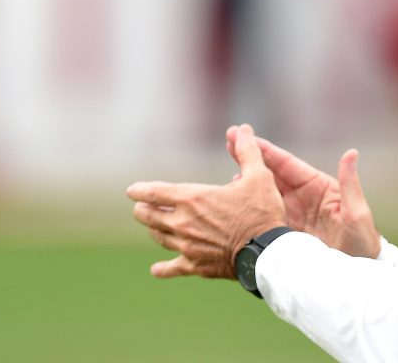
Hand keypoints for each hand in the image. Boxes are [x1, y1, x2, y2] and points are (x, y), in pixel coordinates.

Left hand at [127, 124, 286, 278]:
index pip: (153, 193)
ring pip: (158, 237)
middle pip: (148, 216)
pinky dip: (162, 269)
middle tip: (141, 207)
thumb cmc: (262, 211)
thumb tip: (243, 129)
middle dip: (142, 210)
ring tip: (153, 226)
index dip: (139, 190)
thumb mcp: (259, 176)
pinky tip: (156, 269)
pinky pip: (172, 268)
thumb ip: (247, 151)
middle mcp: (182, 223)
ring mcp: (186, 246)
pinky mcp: (195, 265)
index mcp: (192, 199)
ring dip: (153, 229)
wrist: (265, 252)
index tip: (132, 190)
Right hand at [226, 126, 380, 257]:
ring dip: (246, 185)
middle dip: (250, 159)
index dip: (267, 150)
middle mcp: (301, 197)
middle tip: (229, 142)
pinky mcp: (284, 234)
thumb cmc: (363, 241)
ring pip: (263, 195)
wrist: (356, 277)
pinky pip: (263, 218)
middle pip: (271, 175)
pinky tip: (233, 205)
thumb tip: (351, 153)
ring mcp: (291, 215)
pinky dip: (248, 210)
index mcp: (318, 186)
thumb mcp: (357, 213)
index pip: (287, 164)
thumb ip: (349, 184)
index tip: (248, 137)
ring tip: (226, 179)